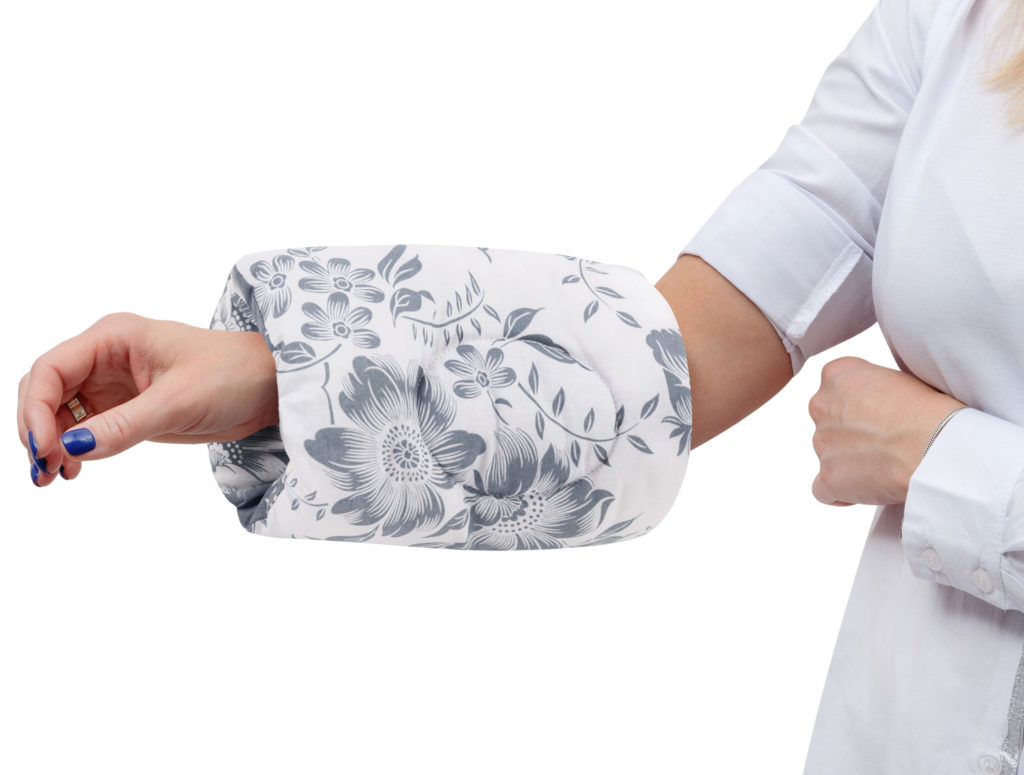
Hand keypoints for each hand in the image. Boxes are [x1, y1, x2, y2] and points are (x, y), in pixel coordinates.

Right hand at [17, 312, 278, 485]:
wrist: (270, 385)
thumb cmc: (232, 375)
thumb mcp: (178, 402)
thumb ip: (124, 425)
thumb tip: (71, 448)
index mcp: (113, 337)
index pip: (51, 369)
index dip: (35, 409)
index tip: (42, 448)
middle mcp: (106, 355)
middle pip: (47, 390)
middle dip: (37, 429)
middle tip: (43, 470)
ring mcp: (113, 381)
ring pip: (60, 411)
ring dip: (51, 443)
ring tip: (54, 478)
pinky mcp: (126, 406)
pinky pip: (85, 426)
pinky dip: (73, 447)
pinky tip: (74, 471)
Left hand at [807, 356, 966, 506]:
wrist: (935, 447)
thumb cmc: (930, 412)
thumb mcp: (898, 379)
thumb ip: (872, 390)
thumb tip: (873, 407)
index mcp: (837, 375)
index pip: (835, 390)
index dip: (859, 406)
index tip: (881, 415)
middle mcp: (821, 406)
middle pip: (829, 423)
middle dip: (851, 435)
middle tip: (885, 443)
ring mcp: (821, 444)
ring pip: (829, 456)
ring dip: (851, 462)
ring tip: (887, 465)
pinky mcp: (828, 478)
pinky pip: (823, 490)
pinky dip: (841, 493)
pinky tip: (867, 488)